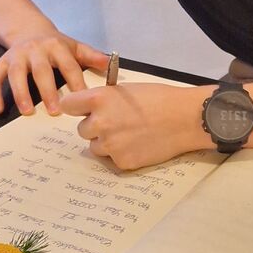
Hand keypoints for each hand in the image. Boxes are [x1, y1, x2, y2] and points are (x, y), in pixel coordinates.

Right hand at [0, 32, 109, 116]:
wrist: (29, 30)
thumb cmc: (55, 45)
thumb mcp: (74, 47)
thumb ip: (90, 56)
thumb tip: (109, 63)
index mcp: (56, 46)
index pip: (68, 65)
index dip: (75, 82)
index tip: (81, 99)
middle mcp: (35, 49)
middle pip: (41, 70)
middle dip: (47, 91)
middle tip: (55, 111)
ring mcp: (16, 56)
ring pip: (16, 74)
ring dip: (21, 93)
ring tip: (27, 112)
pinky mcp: (2, 62)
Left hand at [61, 83, 206, 169]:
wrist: (185, 118)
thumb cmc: (159, 98)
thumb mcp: (125, 91)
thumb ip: (104, 100)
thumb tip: (89, 109)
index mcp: (99, 99)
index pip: (68, 105)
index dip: (75, 107)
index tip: (81, 110)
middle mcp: (100, 123)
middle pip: (82, 129)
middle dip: (95, 127)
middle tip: (117, 122)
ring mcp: (110, 145)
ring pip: (95, 146)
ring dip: (106, 142)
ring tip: (129, 134)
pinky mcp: (122, 162)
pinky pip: (112, 159)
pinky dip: (122, 154)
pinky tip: (138, 144)